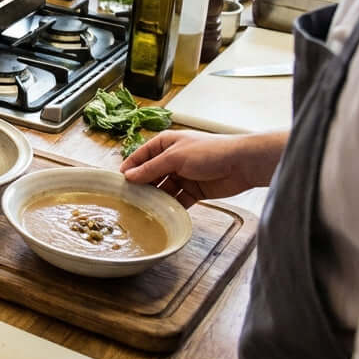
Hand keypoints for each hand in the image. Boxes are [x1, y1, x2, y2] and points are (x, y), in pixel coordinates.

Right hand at [120, 130, 284, 206]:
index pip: (140, 156)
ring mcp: (183, 176)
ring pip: (162, 189)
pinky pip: (177, 200)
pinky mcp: (194, 191)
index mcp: (165, 144)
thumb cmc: (210, 151)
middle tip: (128, 200)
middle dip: (141, 186)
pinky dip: (170, 207)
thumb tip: (129, 176)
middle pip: (150, 174)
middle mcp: (172, 159)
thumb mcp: (175, 157)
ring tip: (142, 209)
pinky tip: (162, 214)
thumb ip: (151, 168)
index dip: (129, 168)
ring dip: (155, 198)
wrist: (242, 164)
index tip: (117, 182)